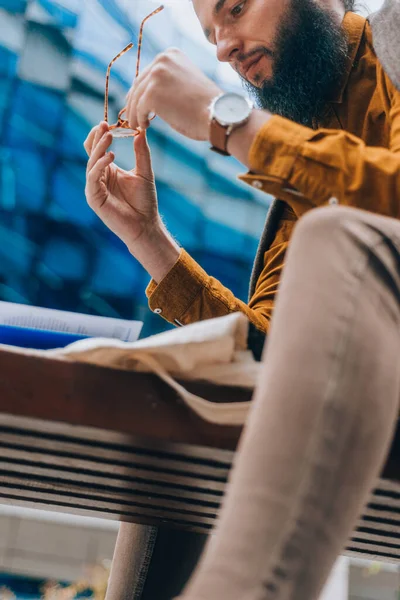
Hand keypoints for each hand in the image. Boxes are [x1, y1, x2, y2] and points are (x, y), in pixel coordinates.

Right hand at [84, 122, 179, 281]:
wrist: (145, 225)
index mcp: (108, 170)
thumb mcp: (144, 172)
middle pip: (91, 152)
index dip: (101, 135)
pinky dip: (99, 166)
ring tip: (109, 136)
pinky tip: (109, 157)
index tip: (108, 122)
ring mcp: (94, 188)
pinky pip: (92, 178)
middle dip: (97, 137)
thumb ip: (141, 152)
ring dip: (99, 148)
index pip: (98, 148)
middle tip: (105, 124)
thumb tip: (140, 131)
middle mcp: (99, 177)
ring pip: (91, 163)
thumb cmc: (145, 202)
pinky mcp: (93, 198)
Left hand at [126, 48, 221, 140]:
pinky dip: (139, 119)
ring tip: (138, 125)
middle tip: (132, 115)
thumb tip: (151, 93)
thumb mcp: (186, 82)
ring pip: (136, 98)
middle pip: (139, 83)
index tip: (137, 101)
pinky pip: (139, 109)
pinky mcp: (152, 93)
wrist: (218, 115)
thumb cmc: (207, 105)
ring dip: (135, 113)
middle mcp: (161, 59)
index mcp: (171, 54)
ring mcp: (156, 75)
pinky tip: (144, 126)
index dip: (141, 89)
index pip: (148, 72)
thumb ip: (169, 81)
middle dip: (134, 101)